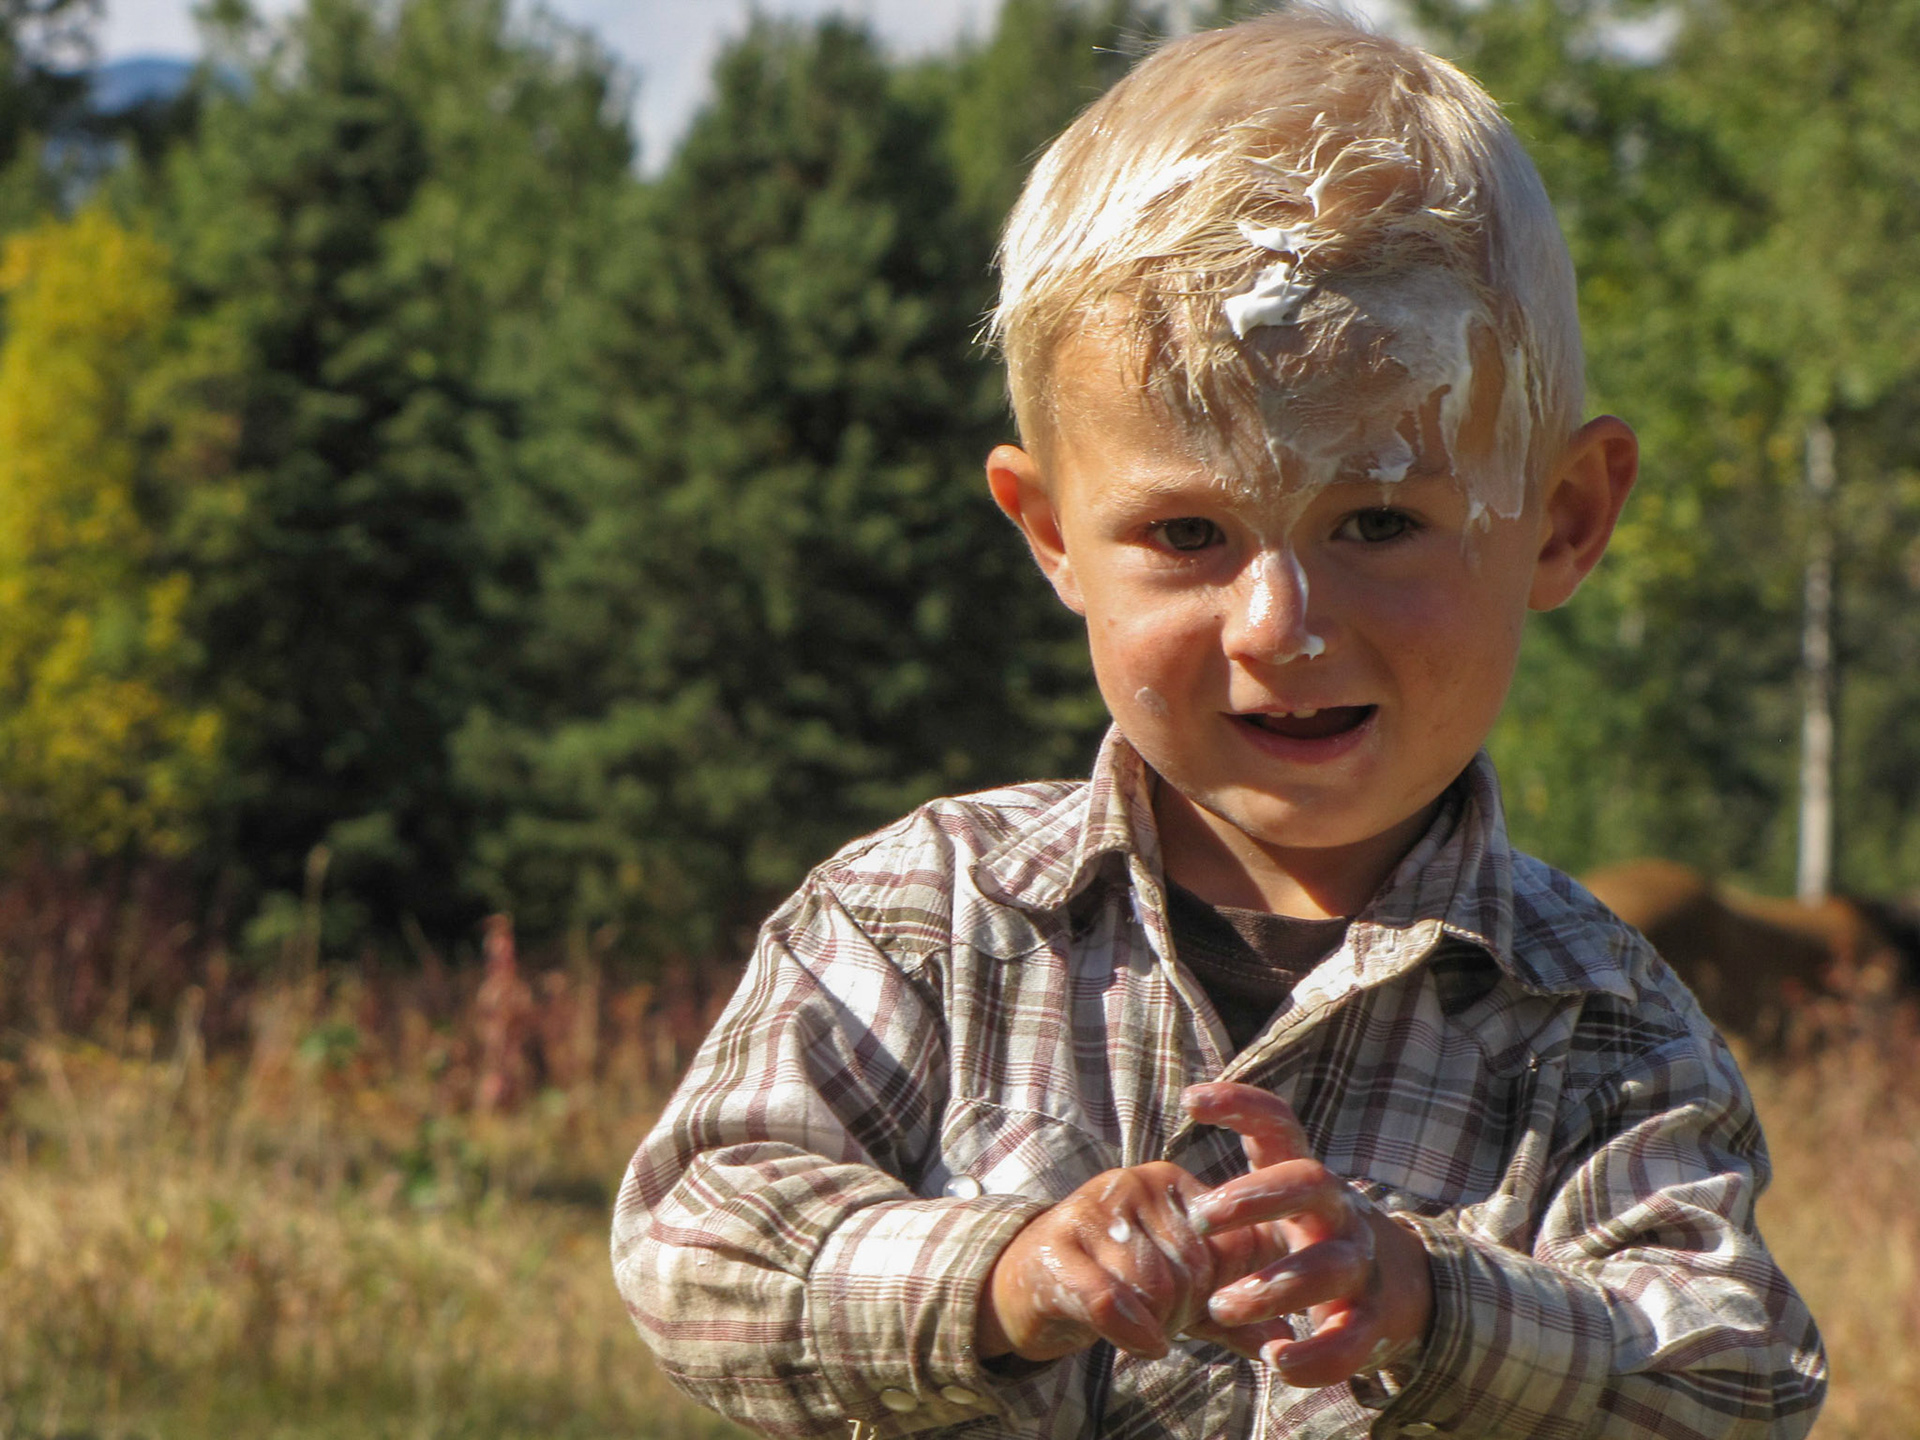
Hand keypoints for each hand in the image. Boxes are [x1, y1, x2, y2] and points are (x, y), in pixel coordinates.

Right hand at [976, 1161, 1221, 1362]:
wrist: (1030, 1283)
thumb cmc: (1118, 1284)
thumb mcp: (1181, 1295)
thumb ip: (1230, 1313)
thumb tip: (1280, 1337)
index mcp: (1173, 1183)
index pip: (1234, 1242)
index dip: (1225, 1291)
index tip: (1199, 1304)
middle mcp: (1135, 1182)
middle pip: (1196, 1269)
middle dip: (1185, 1312)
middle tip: (1159, 1318)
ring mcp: (1092, 1207)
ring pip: (1157, 1288)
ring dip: (1155, 1324)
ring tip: (1138, 1319)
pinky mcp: (1055, 1244)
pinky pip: (1111, 1300)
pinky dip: (1132, 1332)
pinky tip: (1139, 1342)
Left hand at [1183, 1081, 1433, 1387]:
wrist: (1402, 1288)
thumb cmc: (1310, 1238)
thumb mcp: (1280, 1206)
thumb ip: (1232, 1194)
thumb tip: (1156, 1182)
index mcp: (1306, 1178)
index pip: (1279, 1125)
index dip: (1240, 1104)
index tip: (1190, 1100)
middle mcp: (1337, 1210)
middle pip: (1309, 1182)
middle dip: (1255, 1196)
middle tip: (1201, 1216)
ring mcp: (1360, 1264)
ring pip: (1326, 1267)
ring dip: (1270, 1288)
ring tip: (1218, 1307)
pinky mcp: (1373, 1322)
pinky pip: (1350, 1341)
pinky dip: (1314, 1355)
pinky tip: (1275, 1360)